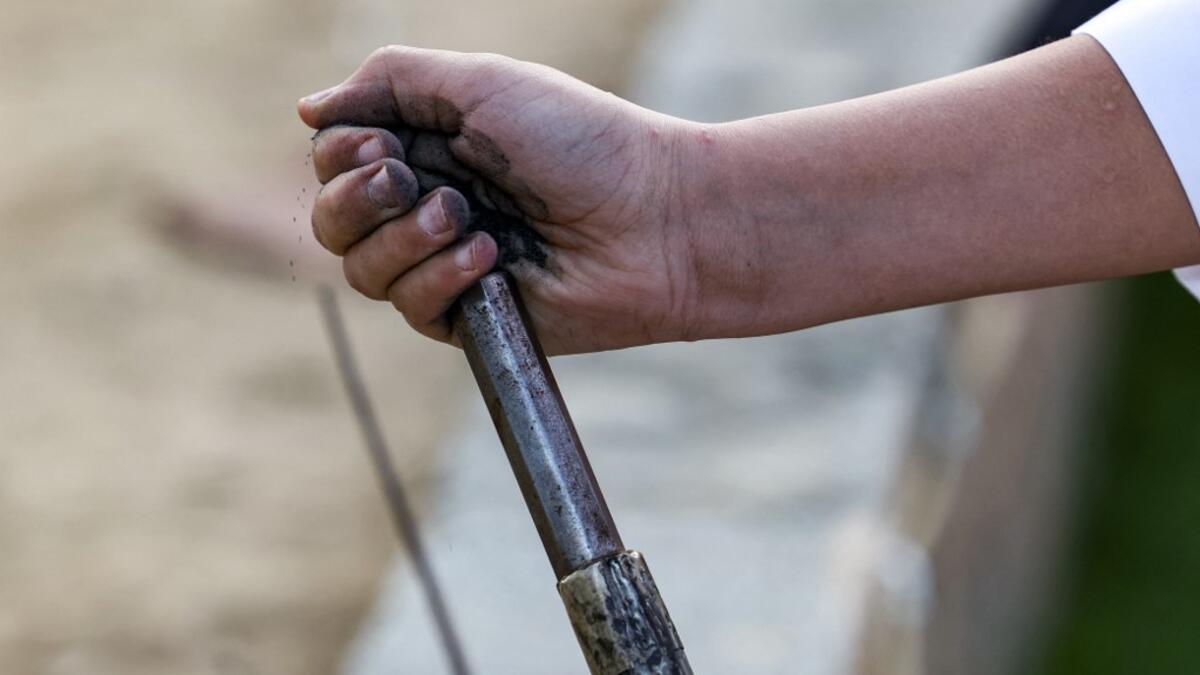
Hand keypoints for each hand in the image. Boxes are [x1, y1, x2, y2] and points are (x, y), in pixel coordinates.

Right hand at [298, 46, 706, 354]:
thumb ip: (391, 81)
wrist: (653, 219)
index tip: (384, 142)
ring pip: (361, 269)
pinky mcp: (467, 316)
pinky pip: (409, 307)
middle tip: (410, 180)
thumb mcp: (482, 84)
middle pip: (332, 218)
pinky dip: (439, 277)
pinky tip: (491, 258)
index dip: (343, 153)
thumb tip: (308, 110)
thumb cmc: (581, 141)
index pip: (337, 158)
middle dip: (358, 198)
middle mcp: (429, 204)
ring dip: (405, 238)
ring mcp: (446, 263)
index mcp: (431, 146)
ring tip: (470, 220)